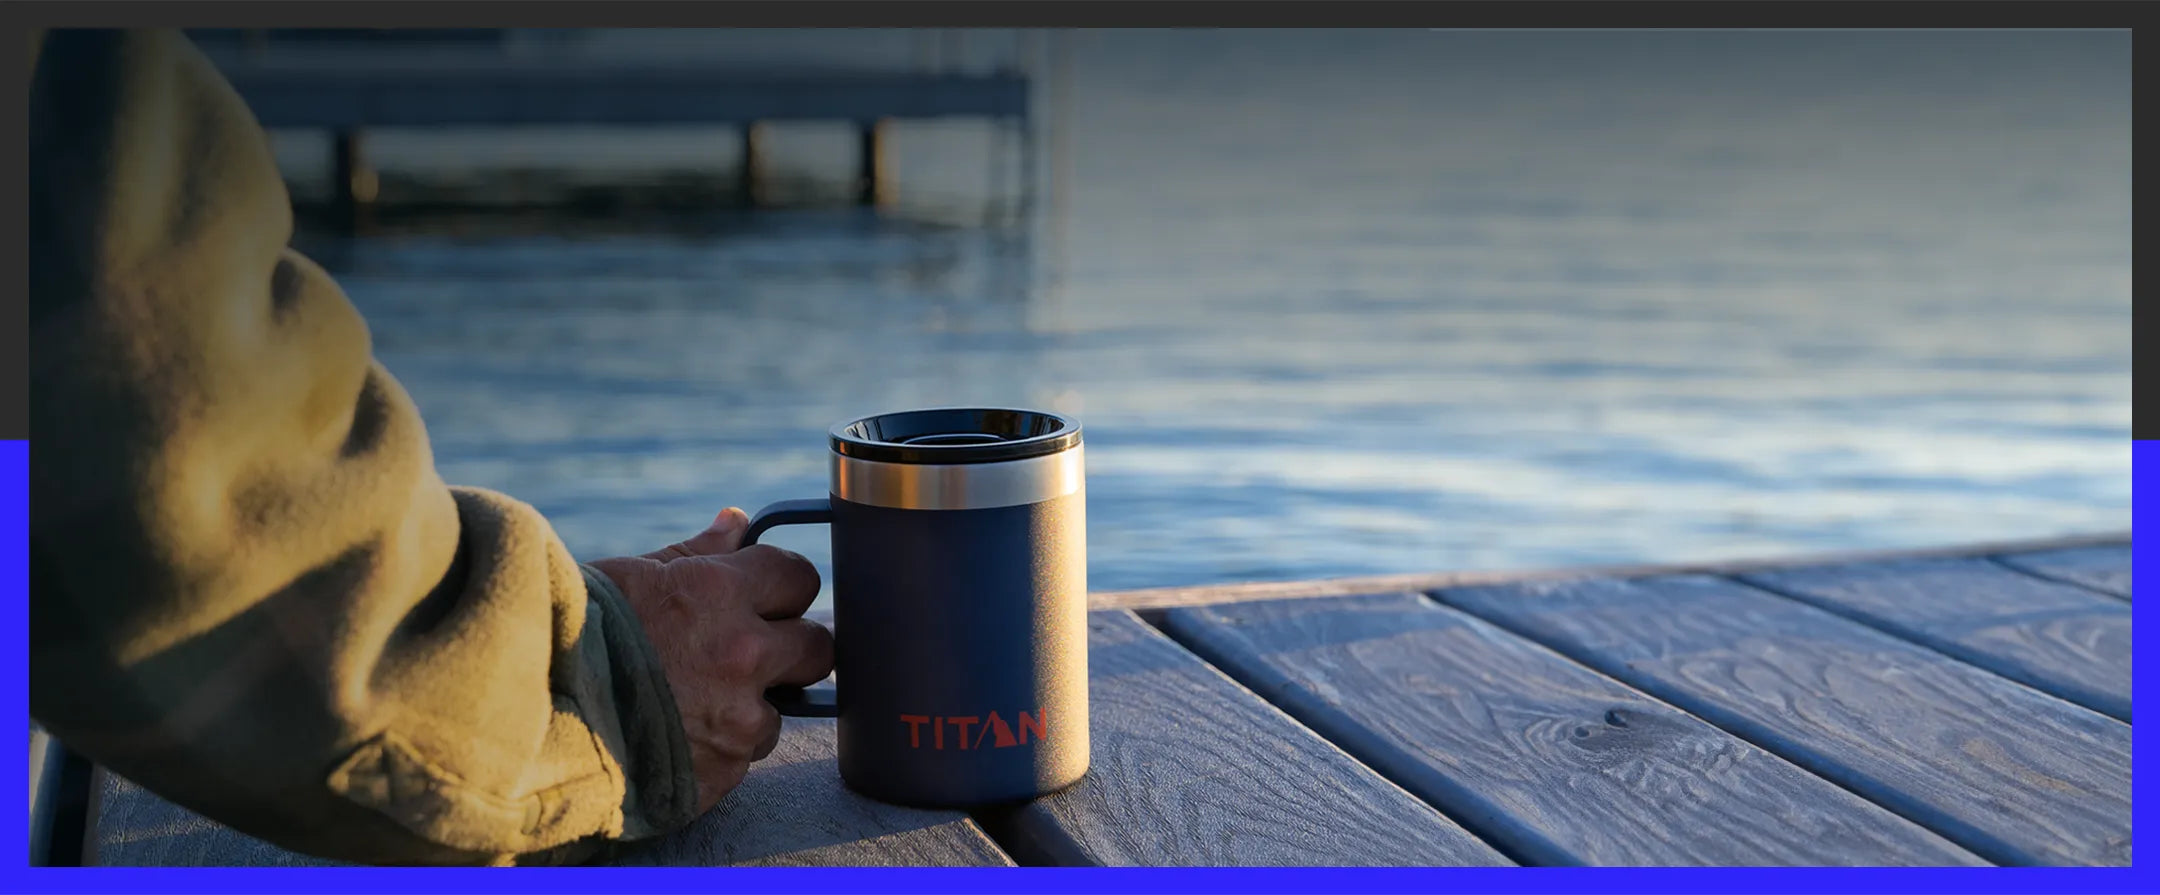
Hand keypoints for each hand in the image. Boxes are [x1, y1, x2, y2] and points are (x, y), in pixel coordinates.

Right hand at [588, 508, 832, 815]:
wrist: (523, 718)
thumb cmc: (571, 636)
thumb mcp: (631, 577)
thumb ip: (696, 554)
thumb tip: (737, 521)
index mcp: (720, 592)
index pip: (799, 577)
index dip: (782, 588)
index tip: (767, 598)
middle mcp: (741, 653)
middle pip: (817, 648)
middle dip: (791, 649)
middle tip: (753, 655)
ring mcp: (735, 719)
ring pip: (778, 713)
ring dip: (748, 710)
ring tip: (692, 706)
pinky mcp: (721, 772)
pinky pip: (741, 761)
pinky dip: (717, 753)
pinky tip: (674, 739)